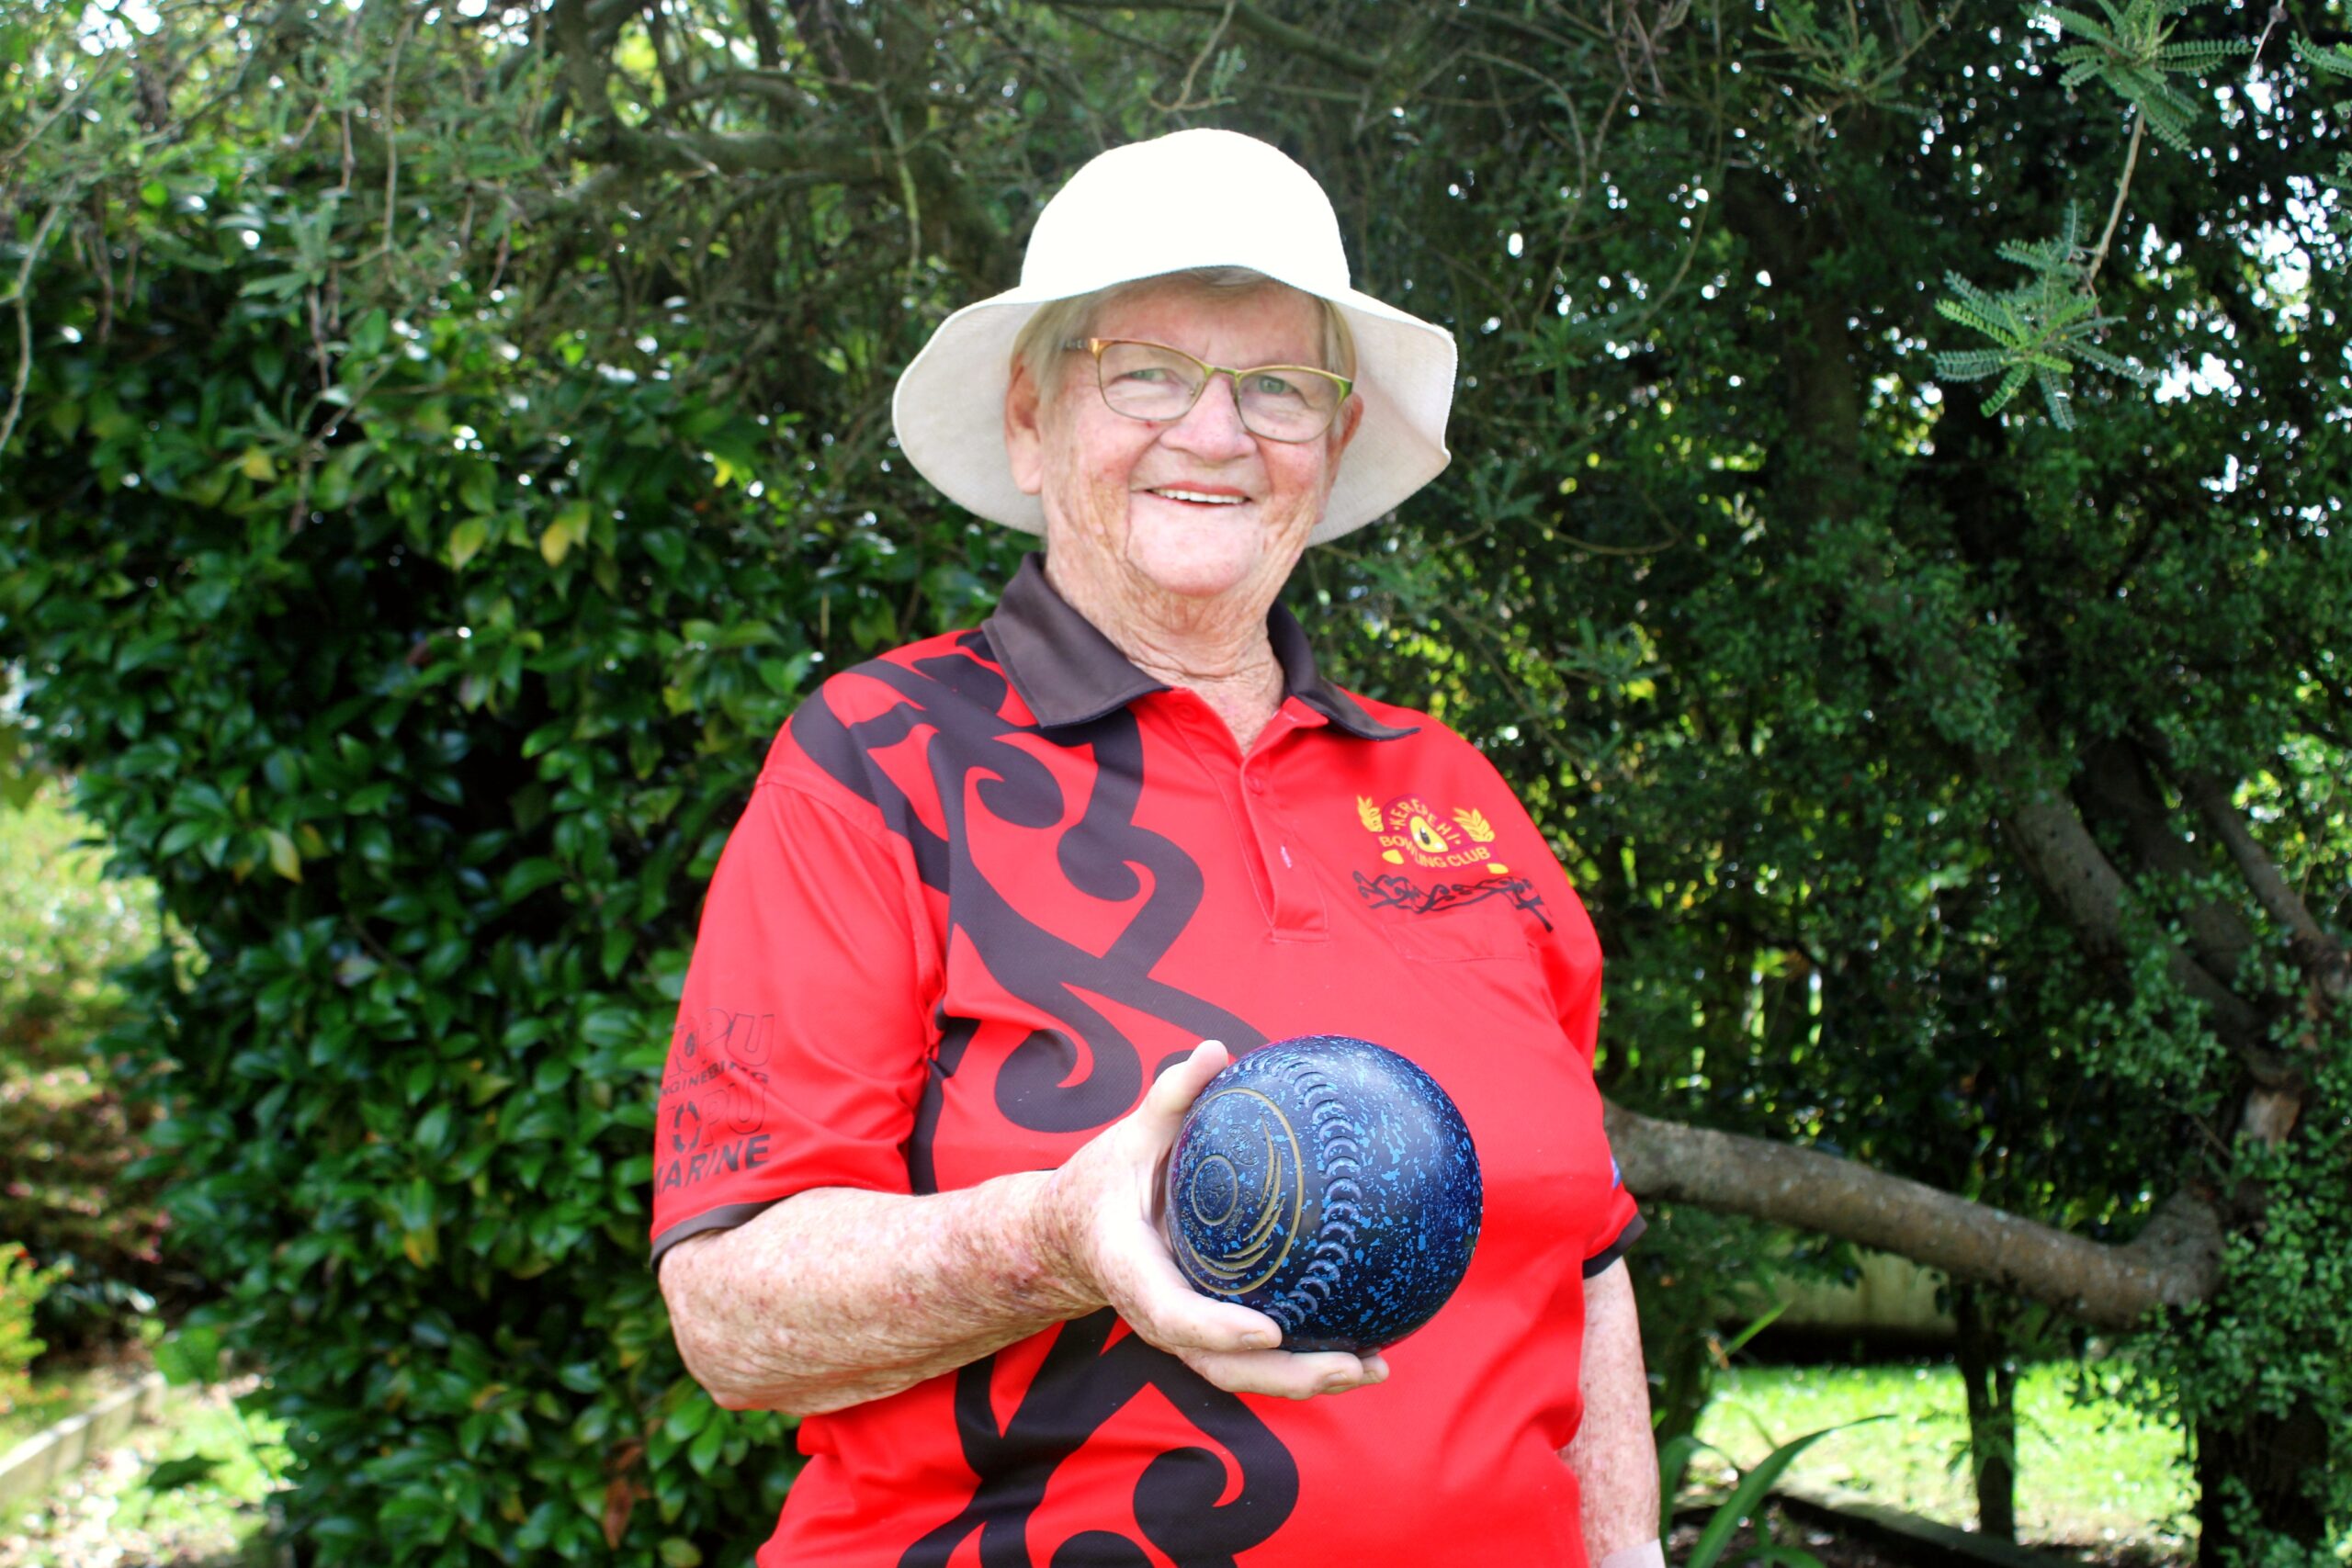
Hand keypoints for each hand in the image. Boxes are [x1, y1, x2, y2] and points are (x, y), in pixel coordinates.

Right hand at [1036, 1039, 1389, 1399]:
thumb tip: (1215, 1049)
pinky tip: (1361, 1348)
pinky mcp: (1204, 1336)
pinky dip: (1303, 1360)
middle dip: (1288, 1375)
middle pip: (1221, 1366)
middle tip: (1353, 1362)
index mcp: (1133, 1272)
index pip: (1175, 1313)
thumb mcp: (1128, 1137)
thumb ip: (1171, 1098)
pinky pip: (1253, 1359)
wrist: (1068, 1237)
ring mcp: (1182, 1335)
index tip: (1270, 1328)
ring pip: (1242, 1374)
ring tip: (1374, 1367)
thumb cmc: (1102, 1183)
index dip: (1219, 1328)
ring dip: (1307, 1379)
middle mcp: (1158, 1317)